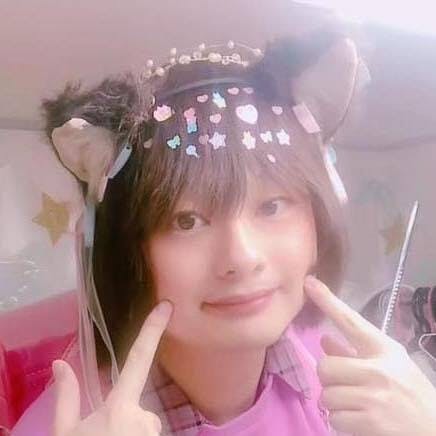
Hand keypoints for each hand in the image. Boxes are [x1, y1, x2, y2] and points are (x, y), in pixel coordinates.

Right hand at [52, 300, 172, 435]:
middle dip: (125, 417)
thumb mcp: (65, 433)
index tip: (167, 306)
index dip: (152, 330)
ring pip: (146, 425)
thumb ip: (66, 397)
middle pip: (139, 406)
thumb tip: (59, 363)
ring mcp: (154, 435)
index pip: (138, 359)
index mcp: (119, 407)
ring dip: (132, 433)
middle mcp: (144, 418)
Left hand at [304, 276, 435, 435]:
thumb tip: (324, 340)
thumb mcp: (389, 366)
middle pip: (325, 366)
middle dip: (330, 379)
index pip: (349, 321)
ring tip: (358, 405)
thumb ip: (354, 352)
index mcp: (384, 349)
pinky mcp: (370, 422)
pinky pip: (335, 418)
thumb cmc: (410, 394)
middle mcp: (378, 369)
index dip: (327, 301)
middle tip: (346, 386)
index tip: (308, 283)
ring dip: (337, 403)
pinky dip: (343, 423)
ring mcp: (374, 396)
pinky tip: (361, 422)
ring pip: (327, 395)